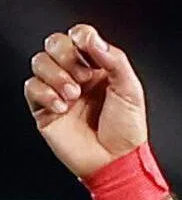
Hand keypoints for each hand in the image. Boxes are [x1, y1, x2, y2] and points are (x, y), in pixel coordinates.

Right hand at [24, 24, 146, 177]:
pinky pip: (32, 86)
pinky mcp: (45, 108)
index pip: (80, 37)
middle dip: (66, 55)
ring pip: (40, 62)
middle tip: (82, 77)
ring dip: (56, 75)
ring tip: (73, 96)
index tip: (88, 48)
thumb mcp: (130, 92)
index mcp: (98, 69)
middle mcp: (77, 77)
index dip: (81, 37)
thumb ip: (115, 61)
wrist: (115, 163)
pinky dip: (46, 93)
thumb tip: (93, 39)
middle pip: (55, 44)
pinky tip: (62, 107)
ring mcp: (59, 91)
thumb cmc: (126, 133)